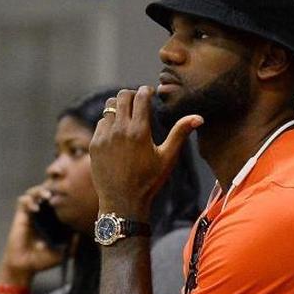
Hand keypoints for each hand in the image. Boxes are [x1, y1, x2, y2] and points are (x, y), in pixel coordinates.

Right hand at [0, 185, 66, 280]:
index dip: (66, 188)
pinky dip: (29, 201)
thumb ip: (75, 244)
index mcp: (56, 216)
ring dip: (40, 190)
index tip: (75, 186)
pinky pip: (22, 201)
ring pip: (34, 192)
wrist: (26, 265)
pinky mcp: (21, 216)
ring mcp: (32, 212)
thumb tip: (86, 235)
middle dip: (52, 180)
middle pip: (48, 188)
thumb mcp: (65, 252)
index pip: (61, 197)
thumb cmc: (45, 259)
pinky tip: (35, 208)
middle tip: (59, 180)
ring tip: (47, 195)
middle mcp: (44, 212)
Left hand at [89, 86, 201, 219]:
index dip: (146, 91)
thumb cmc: (149, 181)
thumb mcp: (168, 158)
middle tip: (139, 102)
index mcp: (140, 131)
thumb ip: (180, 133)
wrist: (123, 202)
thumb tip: (198, 117)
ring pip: (109, 107)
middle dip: (132, 95)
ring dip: (119, 107)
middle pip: (121, 96)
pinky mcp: (94, 144)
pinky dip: (109, 123)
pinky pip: (101, 123)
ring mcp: (104, 136)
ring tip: (128, 117)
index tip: (150, 93)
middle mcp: (119, 130)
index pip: (140, 96)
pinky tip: (118, 134)